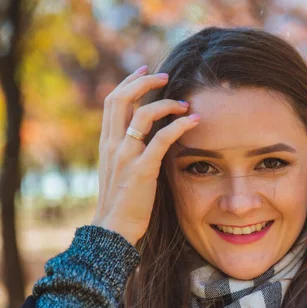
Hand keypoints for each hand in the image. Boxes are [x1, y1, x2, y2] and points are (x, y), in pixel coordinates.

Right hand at [91, 66, 200, 244]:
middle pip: (122, 99)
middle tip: (165, 75)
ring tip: (185, 103)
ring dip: (166, 103)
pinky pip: (161, 139)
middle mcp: (112, 145)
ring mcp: (125, 156)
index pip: (113, 102)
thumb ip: (131, 151)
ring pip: (143, 114)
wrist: (113, 229)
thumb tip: (149, 137)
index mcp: (107, 143)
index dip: (129, 83)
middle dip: (144, 82)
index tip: (145, 72)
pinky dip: (180, 125)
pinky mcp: (142, 169)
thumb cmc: (123, 203)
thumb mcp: (121, 171)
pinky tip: (194, 120)